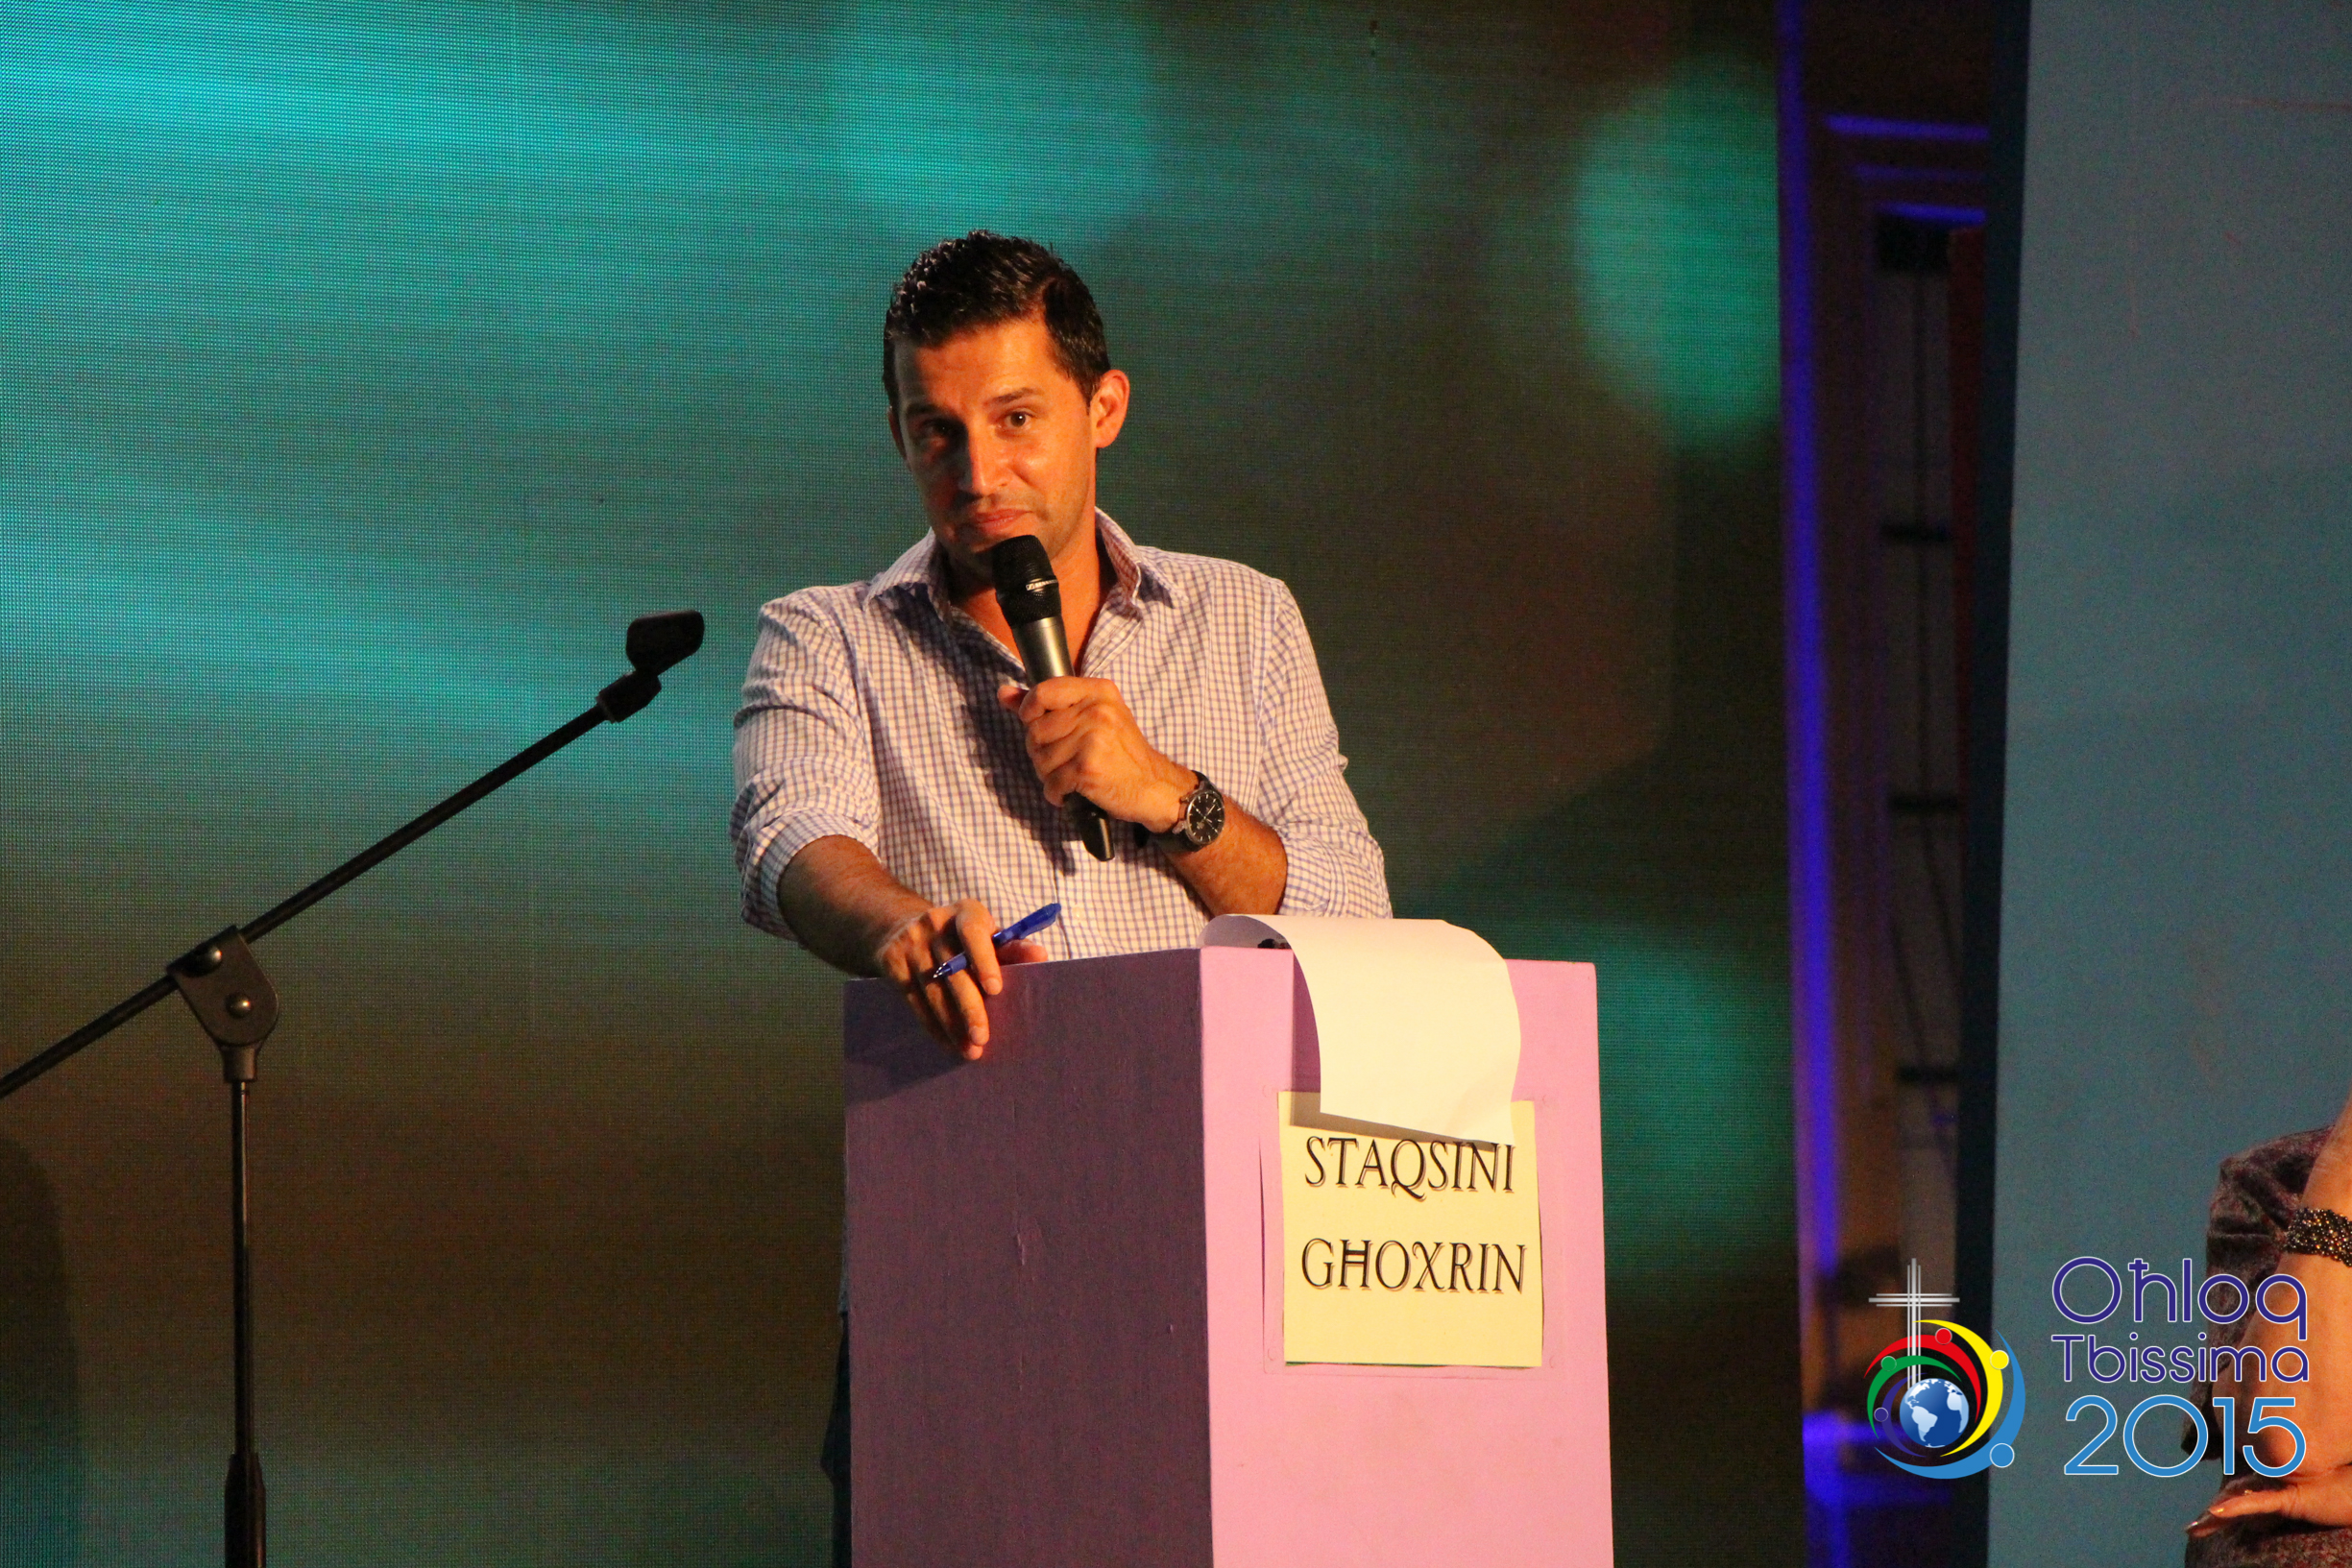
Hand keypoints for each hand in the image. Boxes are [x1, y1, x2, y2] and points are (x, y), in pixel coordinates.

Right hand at [869, 899, 1049, 1059]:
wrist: (904, 926)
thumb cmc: (962, 937)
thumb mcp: (986, 935)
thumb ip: (1013, 947)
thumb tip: (1040, 956)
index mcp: (966, 912)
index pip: (974, 932)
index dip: (984, 959)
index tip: (995, 989)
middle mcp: (935, 923)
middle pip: (953, 970)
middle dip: (969, 1007)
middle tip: (983, 1037)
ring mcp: (910, 942)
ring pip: (932, 990)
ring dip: (951, 1024)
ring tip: (970, 1050)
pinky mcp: (891, 961)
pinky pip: (914, 1000)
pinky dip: (932, 1025)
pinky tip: (948, 1043)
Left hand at [997, 678, 1193, 830]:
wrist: (1154, 786)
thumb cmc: (1121, 753)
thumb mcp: (1093, 717)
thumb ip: (1046, 704)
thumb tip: (1003, 694)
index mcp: (1099, 692)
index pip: (1043, 691)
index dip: (1029, 710)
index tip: (1036, 723)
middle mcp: (1097, 711)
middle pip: (1036, 730)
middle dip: (1041, 751)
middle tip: (1063, 759)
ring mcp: (1092, 739)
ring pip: (1040, 759)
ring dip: (1049, 775)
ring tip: (1071, 776)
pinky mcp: (1087, 768)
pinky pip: (1051, 783)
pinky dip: (1057, 794)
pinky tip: (1072, 792)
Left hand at [2189, 1469, 2351, 1536]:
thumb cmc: (2337, 1493)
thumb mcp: (2303, 1503)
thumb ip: (2280, 1505)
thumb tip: (2261, 1521)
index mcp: (2272, 1484)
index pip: (2239, 1497)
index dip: (2219, 1508)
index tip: (2199, 1524)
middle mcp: (2271, 1482)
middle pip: (2233, 1498)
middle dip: (2212, 1515)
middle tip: (2191, 1530)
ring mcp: (2279, 1488)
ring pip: (2239, 1500)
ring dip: (2216, 1513)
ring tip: (2196, 1527)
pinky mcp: (2289, 1498)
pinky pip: (2259, 1503)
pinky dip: (2236, 1507)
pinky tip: (2216, 1512)